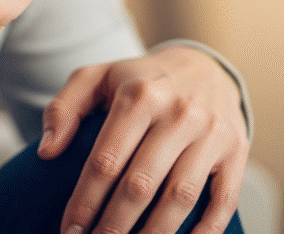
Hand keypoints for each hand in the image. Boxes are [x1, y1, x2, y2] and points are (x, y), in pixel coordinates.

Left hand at [38, 47, 249, 233]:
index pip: (106, 159)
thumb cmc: (139, 79)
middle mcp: (178, 112)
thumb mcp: (96, 78)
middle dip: (113, 227)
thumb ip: (64, 108)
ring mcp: (211, 133)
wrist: (202, 66)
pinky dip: (203, 233)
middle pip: (140, 184)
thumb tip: (47, 151)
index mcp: (139, 94)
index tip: (69, 229)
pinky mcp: (236, 151)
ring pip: (180, 198)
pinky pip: (223, 202)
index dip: (85, 201)